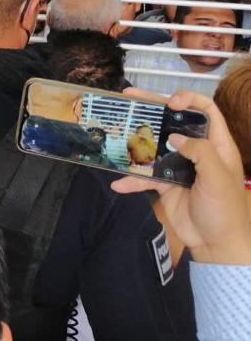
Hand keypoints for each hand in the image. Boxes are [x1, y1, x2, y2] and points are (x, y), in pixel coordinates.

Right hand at [111, 89, 250, 264]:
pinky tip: (119, 183)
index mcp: (216, 145)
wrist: (215, 244)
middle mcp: (196, 150)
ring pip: (154, 145)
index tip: (169, 103)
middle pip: (174, 122)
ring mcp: (178, 166)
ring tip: (115, 131)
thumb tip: (175, 136)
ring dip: (135, 141)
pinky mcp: (165, 183)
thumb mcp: (218, 178)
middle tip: (128, 97)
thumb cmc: (225, 209)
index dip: (189, 100)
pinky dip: (132, 181)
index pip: (206, 110)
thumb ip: (200, 152)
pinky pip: (144, 177)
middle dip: (152, 108)